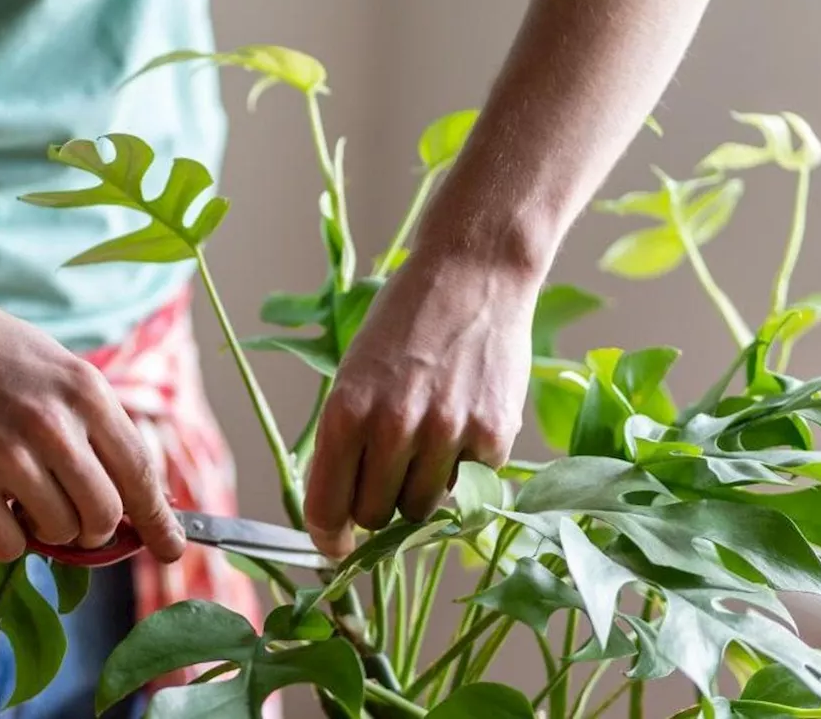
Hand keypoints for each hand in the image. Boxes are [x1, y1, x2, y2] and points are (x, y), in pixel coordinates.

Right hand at [0, 286, 185, 562]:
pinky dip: (6, 540)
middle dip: (96, 529)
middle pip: (104, 515)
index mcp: (86, 392)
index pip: (140, 472)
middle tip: (76, 518)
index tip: (171, 547)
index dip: (158, 519)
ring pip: (58, 533)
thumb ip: (96, 426)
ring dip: (48, 531)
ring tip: (23, 495)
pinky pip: (7, 546)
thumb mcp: (60, 370)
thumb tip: (135, 498)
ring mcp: (5, 455)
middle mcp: (53, 424)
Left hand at [303, 249, 537, 557]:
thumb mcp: (353, 374)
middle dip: (375, 504)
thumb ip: (345, 441)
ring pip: (421, 510)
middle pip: (374, 516)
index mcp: (346, 412)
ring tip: (425, 441)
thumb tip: (340, 512)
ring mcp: (446, 434)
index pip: (327, 507)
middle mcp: (393, 428)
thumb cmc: (403, 323)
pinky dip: (461, 469)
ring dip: (418, 490)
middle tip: (386, 471)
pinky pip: (468, 486)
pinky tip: (461, 423)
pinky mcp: (493, 435)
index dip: (328, 535)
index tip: (334, 546)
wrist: (472, 274)